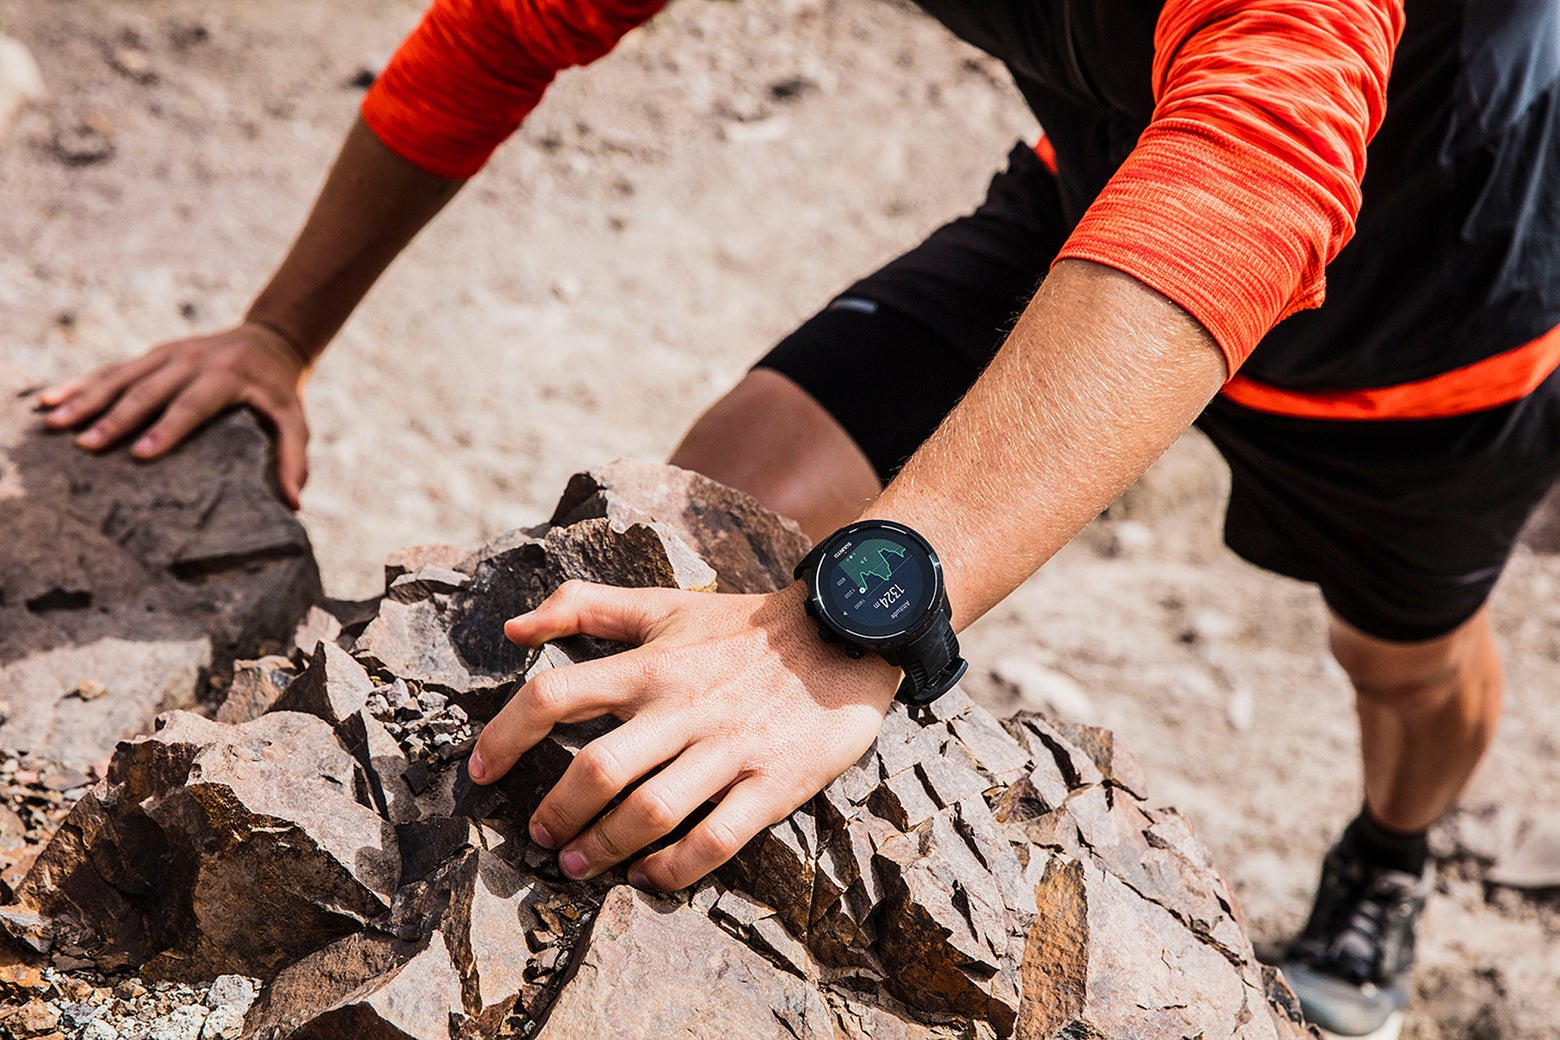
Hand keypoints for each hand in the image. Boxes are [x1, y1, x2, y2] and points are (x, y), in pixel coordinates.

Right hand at [37, 322, 312, 508]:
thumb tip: (294, 503)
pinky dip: (79, 383)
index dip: (167, 429)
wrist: (269, 341)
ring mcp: (167, 354)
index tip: (141, 454)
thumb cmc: (280, 393)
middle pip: (148, 391)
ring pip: (120, 376)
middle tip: (87, 447)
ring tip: (56, 424)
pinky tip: (49, 400)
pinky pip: (111, 369)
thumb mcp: (295, 421)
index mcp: (226, 377)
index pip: (193, 406)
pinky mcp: (150, 355)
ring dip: (87, 399)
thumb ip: (294, 459)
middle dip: (116, 419)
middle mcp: (192, 361)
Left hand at [468, 579, 899, 891]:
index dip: (506, 735)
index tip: (481, 770)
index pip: (556, 695)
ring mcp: (728, 748)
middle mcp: (682, 707)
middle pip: (597, 769)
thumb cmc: (744, 627)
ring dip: (601, 847)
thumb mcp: (664, 604)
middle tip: (539, 835)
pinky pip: (715, 839)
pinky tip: (648, 876)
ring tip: (577, 863)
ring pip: (649, 812)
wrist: (845, 635)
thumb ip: (586, 607)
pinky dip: (673, 868)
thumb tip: (513, 629)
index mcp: (651, 664)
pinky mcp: (771, 783)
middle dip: (555, 812)